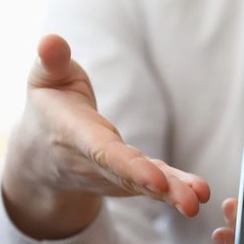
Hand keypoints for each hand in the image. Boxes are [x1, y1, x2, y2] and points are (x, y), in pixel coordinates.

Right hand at [1, 34, 210, 239]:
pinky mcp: (129, 179)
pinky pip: (155, 185)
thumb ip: (50, 62)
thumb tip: (50, 41)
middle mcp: (95, 163)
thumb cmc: (51, 107)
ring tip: (201, 197)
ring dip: (175, 193)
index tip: (155, 180)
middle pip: (130, 177)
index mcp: (74, 136)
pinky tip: (199, 192)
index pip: (104, 153)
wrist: (42, 153)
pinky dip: (176, 189)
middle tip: (191, 202)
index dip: (130, 167)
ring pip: (145, 186)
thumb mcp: (45, 80)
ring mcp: (113, 175)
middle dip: (162, 189)